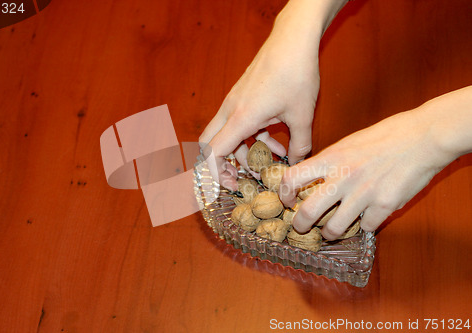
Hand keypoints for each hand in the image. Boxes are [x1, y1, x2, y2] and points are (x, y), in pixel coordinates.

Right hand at [199, 29, 319, 190]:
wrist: (293, 40)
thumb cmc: (296, 73)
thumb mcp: (303, 115)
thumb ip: (300, 145)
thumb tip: (298, 163)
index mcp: (240, 118)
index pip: (213, 152)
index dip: (216, 174)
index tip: (230, 186)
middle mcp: (231, 110)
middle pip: (210, 143)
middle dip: (223, 165)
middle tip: (240, 178)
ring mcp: (236, 102)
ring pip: (228, 135)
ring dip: (246, 152)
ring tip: (270, 164)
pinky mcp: (244, 97)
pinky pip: (241, 123)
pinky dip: (254, 138)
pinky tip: (279, 144)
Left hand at [279, 108, 453, 239]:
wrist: (423, 137)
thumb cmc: (386, 135)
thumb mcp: (348, 142)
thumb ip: (330, 162)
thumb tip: (313, 179)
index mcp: (331, 158)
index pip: (292, 178)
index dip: (284, 193)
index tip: (287, 200)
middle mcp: (343, 177)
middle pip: (308, 212)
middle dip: (300, 224)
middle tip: (301, 227)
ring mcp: (364, 193)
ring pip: (334, 228)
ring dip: (330, 233)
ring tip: (331, 231)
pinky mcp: (385, 205)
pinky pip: (367, 226)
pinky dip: (365, 225)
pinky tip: (367, 218)